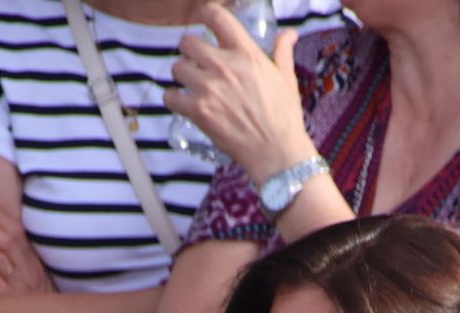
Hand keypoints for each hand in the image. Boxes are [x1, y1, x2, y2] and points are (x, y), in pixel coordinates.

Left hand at [166, 7, 315, 184]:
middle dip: (190, 50)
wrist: (276, 151)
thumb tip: (289, 34)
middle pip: (188, 42)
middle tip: (196, 60)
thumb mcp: (286, 77)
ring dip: (182, 74)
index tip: (204, 20)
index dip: (206, 14)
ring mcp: (209, 89)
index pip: (217, 17)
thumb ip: (282, 51)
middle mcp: (224, 66)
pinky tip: (182, 102)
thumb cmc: (284, 115)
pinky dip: (174, 99)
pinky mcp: (198, 111)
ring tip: (191, 83)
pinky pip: (171, 96)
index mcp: (246, 54)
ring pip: (177, 67)